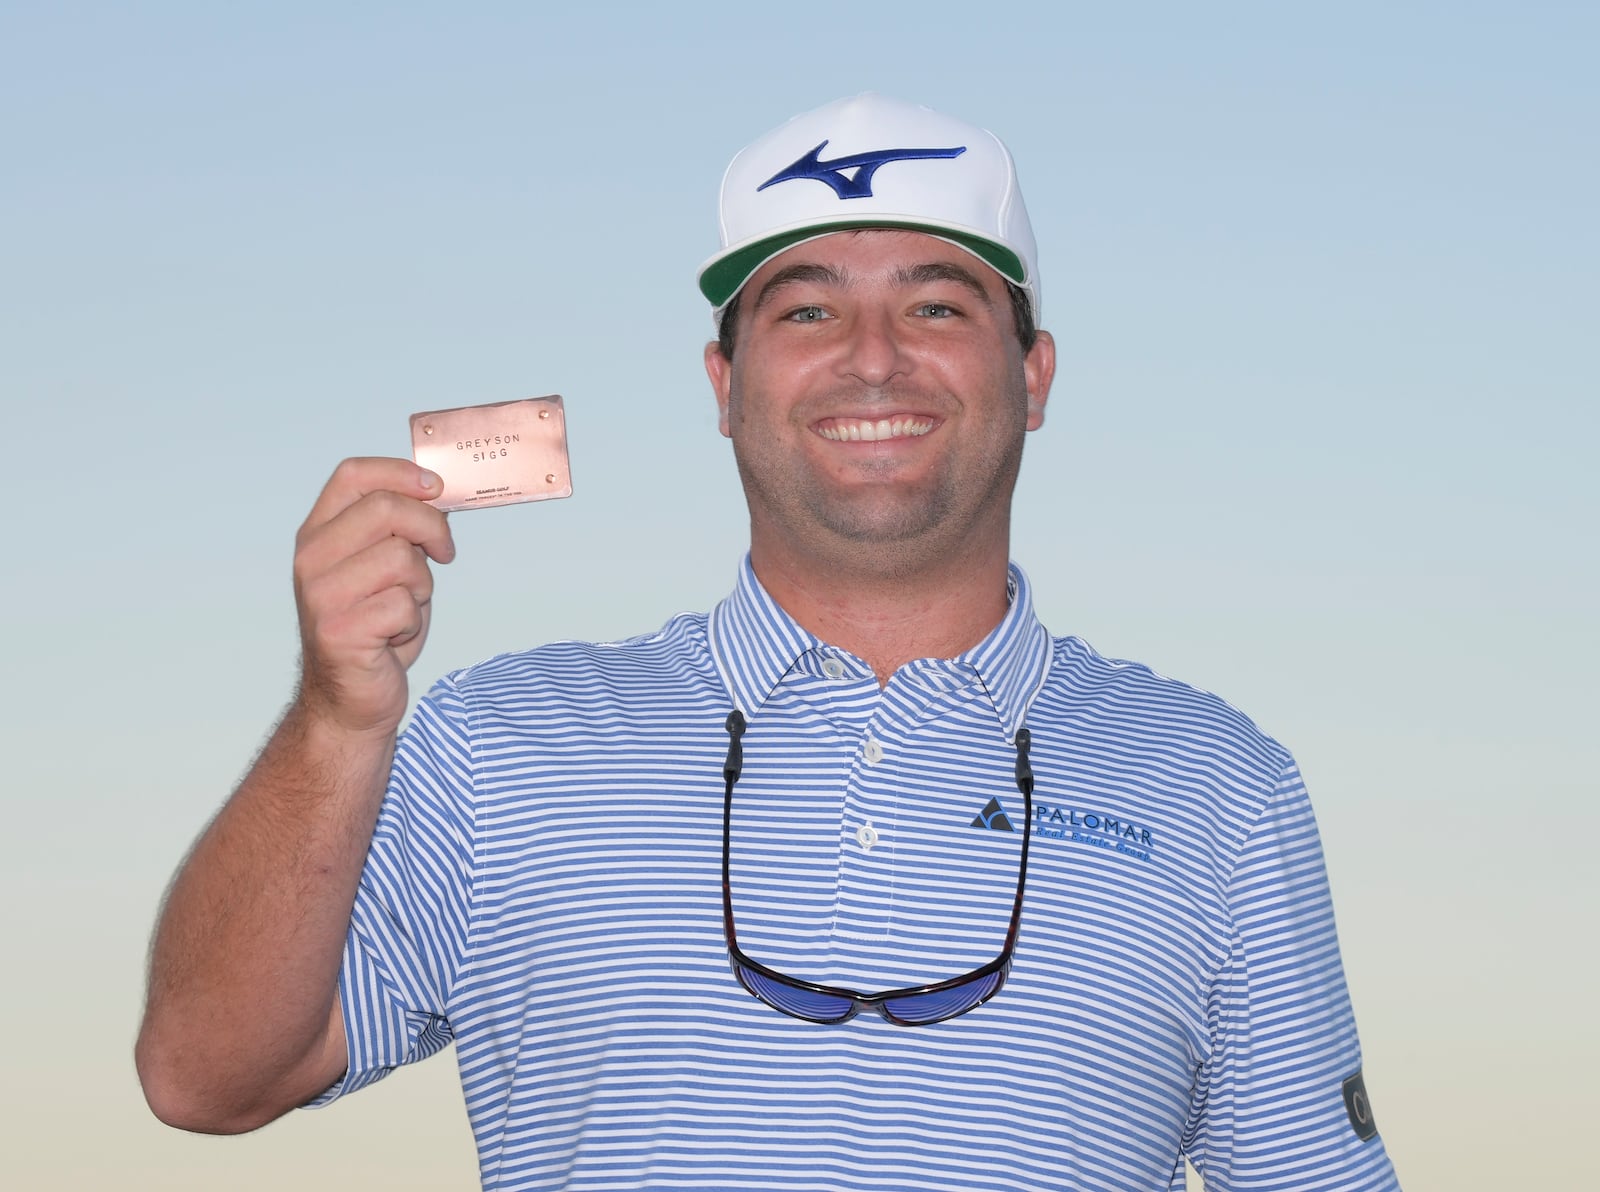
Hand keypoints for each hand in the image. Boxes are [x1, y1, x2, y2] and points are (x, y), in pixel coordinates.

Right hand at [291, 457, 455, 736]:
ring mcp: (321, 595)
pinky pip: (404, 605)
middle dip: (432, 528)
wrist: (350, 699)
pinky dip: (413, 622)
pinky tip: (394, 637)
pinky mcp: (339, 630)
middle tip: (443, 553)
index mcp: (317, 534)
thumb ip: (398, 530)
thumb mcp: (384, 567)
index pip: (354, 475)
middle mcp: (311, 559)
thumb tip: (437, 491)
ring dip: (421, 585)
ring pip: (401, 558)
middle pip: (386, 508)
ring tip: (404, 608)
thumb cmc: (375, 628)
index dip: (401, 473)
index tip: (437, 489)